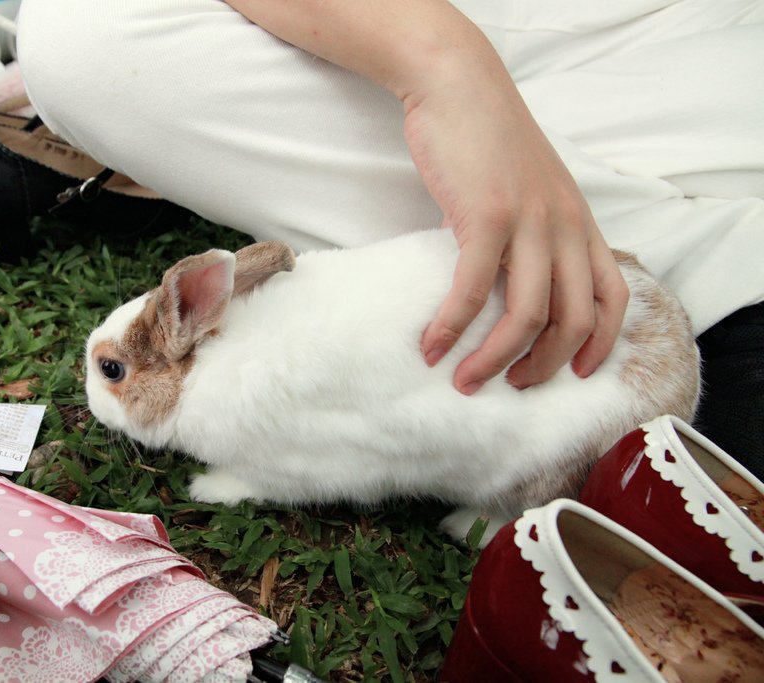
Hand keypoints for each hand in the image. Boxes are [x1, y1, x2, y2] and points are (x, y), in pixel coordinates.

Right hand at [406, 39, 628, 393]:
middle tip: (510, 386)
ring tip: (464, 380)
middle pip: (572, 320)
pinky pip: (475, 290)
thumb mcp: (529, 189)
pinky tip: (432, 345)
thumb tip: (505, 282)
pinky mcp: (487, 216)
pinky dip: (452, 326)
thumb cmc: (488, 139)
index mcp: (578, 222)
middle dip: (543, 367)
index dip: (599, 345)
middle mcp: (565, 226)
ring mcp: (530, 222)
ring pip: (528, 315)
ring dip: (496, 359)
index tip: (574, 374)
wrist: (460, 87)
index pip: (611, 297)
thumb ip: (531, 234)